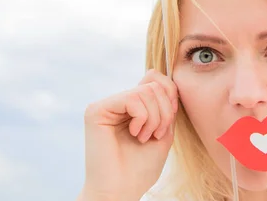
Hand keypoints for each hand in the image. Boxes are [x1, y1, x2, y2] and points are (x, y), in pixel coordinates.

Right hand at [80, 69, 178, 200]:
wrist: (120, 191)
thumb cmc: (140, 168)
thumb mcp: (163, 131)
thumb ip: (164, 105)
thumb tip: (160, 77)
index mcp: (132, 107)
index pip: (155, 80)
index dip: (170, 96)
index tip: (168, 123)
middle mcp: (117, 103)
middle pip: (154, 84)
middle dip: (165, 111)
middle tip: (156, 134)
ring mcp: (106, 105)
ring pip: (146, 91)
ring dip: (155, 118)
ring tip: (145, 137)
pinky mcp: (96, 110)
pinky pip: (133, 98)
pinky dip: (143, 118)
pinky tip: (135, 134)